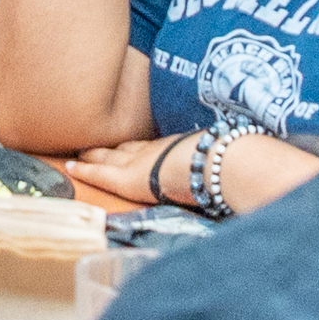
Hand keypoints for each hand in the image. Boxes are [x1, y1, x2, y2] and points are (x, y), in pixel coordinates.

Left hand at [66, 130, 318, 214]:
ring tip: (76, 153)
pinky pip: (102, 173)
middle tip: (89, 142)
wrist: (227, 163)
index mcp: (180, 148)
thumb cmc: (234, 163)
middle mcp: (159, 149)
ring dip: (94, 155)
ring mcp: (144, 161)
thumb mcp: (227, 165)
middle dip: (109, 146)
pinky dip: (86, 170)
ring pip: (111, 155)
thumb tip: (248, 177)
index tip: (125, 144)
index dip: (136, 145)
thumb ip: (225, 172)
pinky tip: (70, 169)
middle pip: (127, 147)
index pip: (152, 145)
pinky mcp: (132, 177)